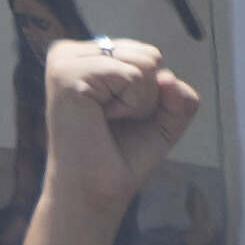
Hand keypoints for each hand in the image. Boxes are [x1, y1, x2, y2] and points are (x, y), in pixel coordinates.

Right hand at [42, 36, 205, 225]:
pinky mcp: (67, 74)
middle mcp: (70, 52)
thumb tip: (170, 78)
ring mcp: (65, 60)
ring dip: (139, 103)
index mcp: (86, 56)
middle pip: (148, 55)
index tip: (120, 117)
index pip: (147, 54)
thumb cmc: (122, 157)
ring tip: (108, 120)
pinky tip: (103, 119)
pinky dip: (131, 105)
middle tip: (115, 121)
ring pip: (144, 64)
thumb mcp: (162, 121)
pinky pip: (133, 76)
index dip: (150, 94)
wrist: (98, 192)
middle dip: (147, 96)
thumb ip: (179, 96)